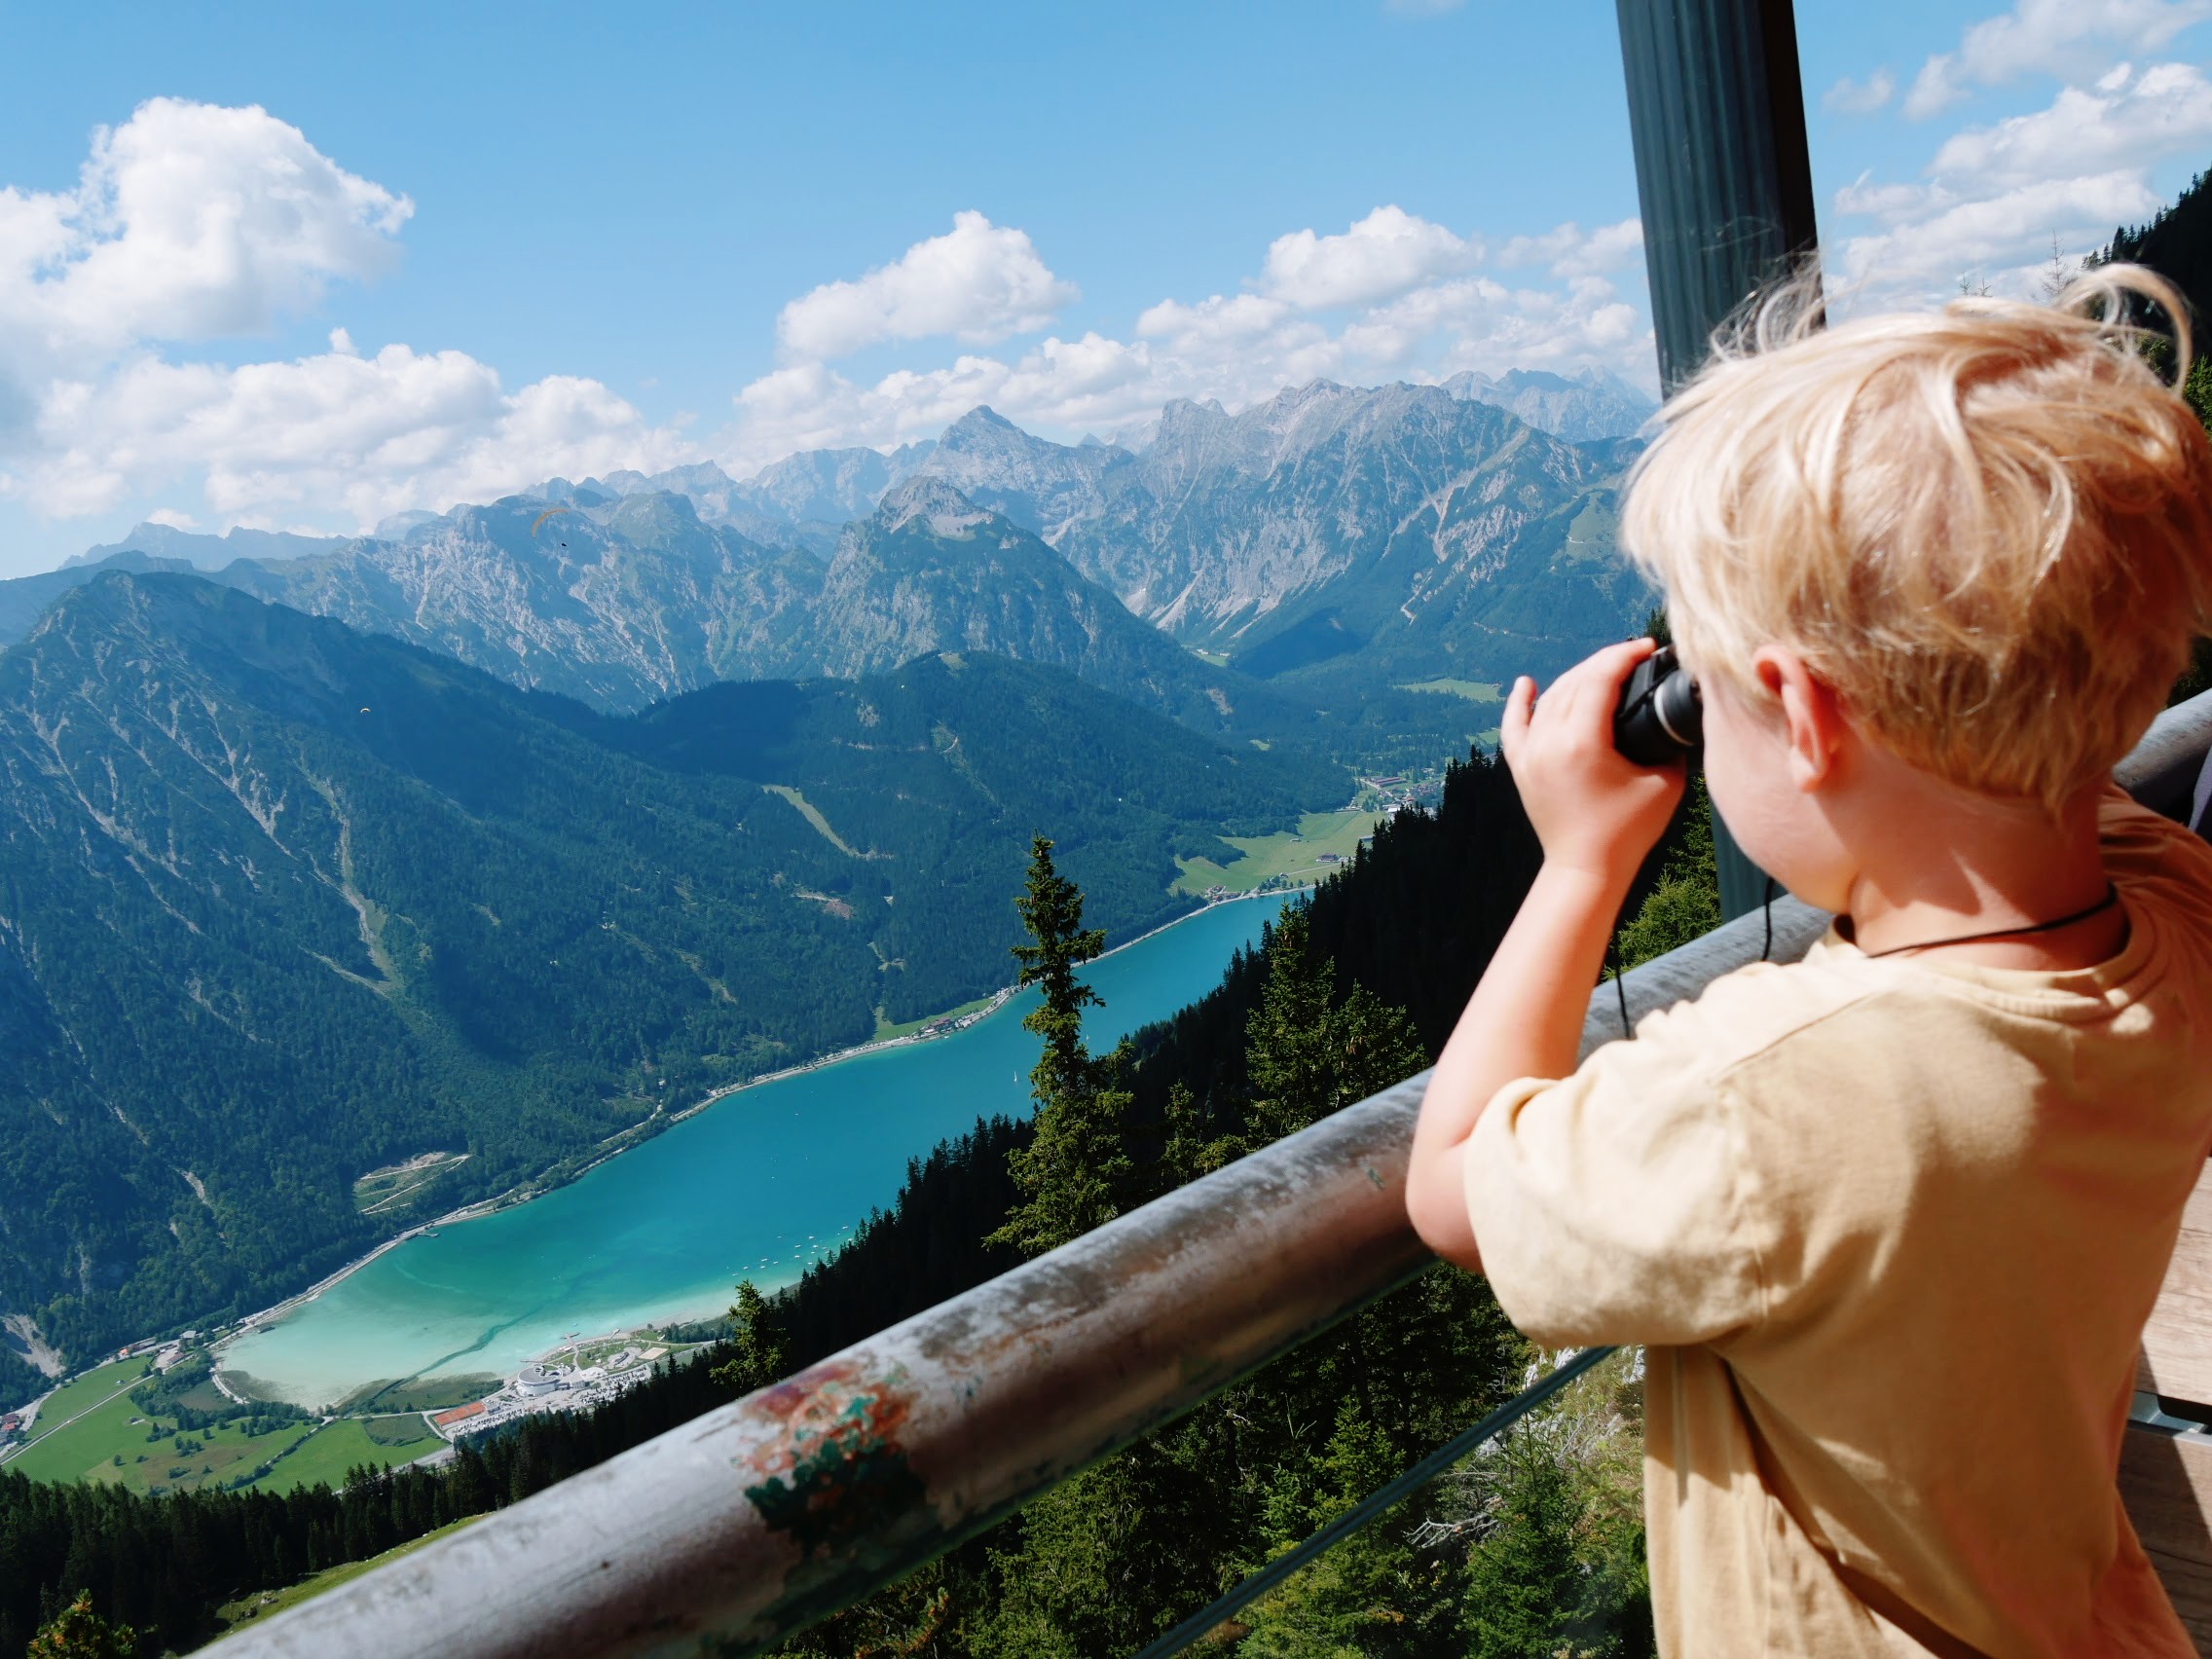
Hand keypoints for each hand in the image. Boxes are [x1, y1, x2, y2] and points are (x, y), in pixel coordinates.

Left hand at [1502, 639, 1687, 885]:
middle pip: (1574, 682)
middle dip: (1605, 663)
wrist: (1586, 869)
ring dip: (1576, 678)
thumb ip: (1670, 744)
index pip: (1599, 680)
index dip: (1624, 656)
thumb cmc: (1627, 832)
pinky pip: (1515, 726)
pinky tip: (1527, 684)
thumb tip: (1672, 716)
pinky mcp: (1521, 769)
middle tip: (1633, 658)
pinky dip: (1521, 703)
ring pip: (1549, 699)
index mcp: (1581, 743)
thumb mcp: (1665, 783)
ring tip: (1603, 669)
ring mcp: (1530, 755)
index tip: (1647, 647)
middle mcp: (1548, 743)